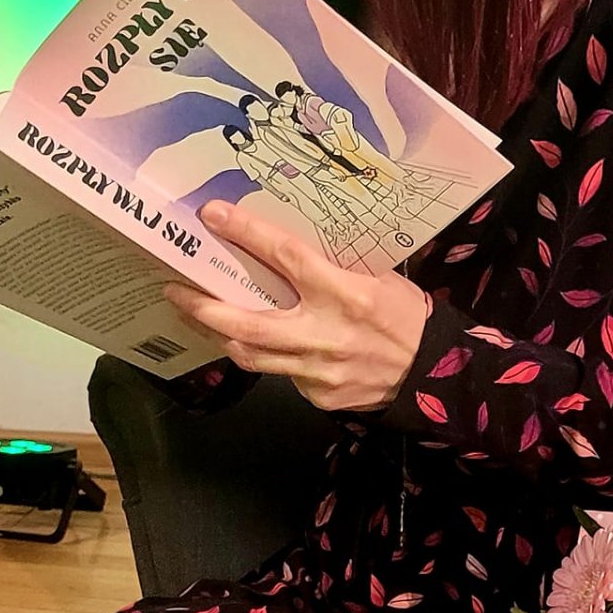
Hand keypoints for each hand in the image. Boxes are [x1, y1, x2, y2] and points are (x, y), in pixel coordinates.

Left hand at [163, 200, 432, 412]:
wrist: (436, 376)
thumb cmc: (408, 319)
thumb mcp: (379, 280)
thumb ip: (333, 272)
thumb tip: (286, 255)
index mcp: (345, 294)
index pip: (286, 257)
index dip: (246, 234)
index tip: (213, 216)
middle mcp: (326, 334)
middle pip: (247, 323)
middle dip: (204, 308)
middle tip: (176, 291)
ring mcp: (318, 371)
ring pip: (252, 356)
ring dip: (222, 335)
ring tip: (202, 318)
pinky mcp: (318, 396)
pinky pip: (282, 375)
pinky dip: (271, 358)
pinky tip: (271, 347)